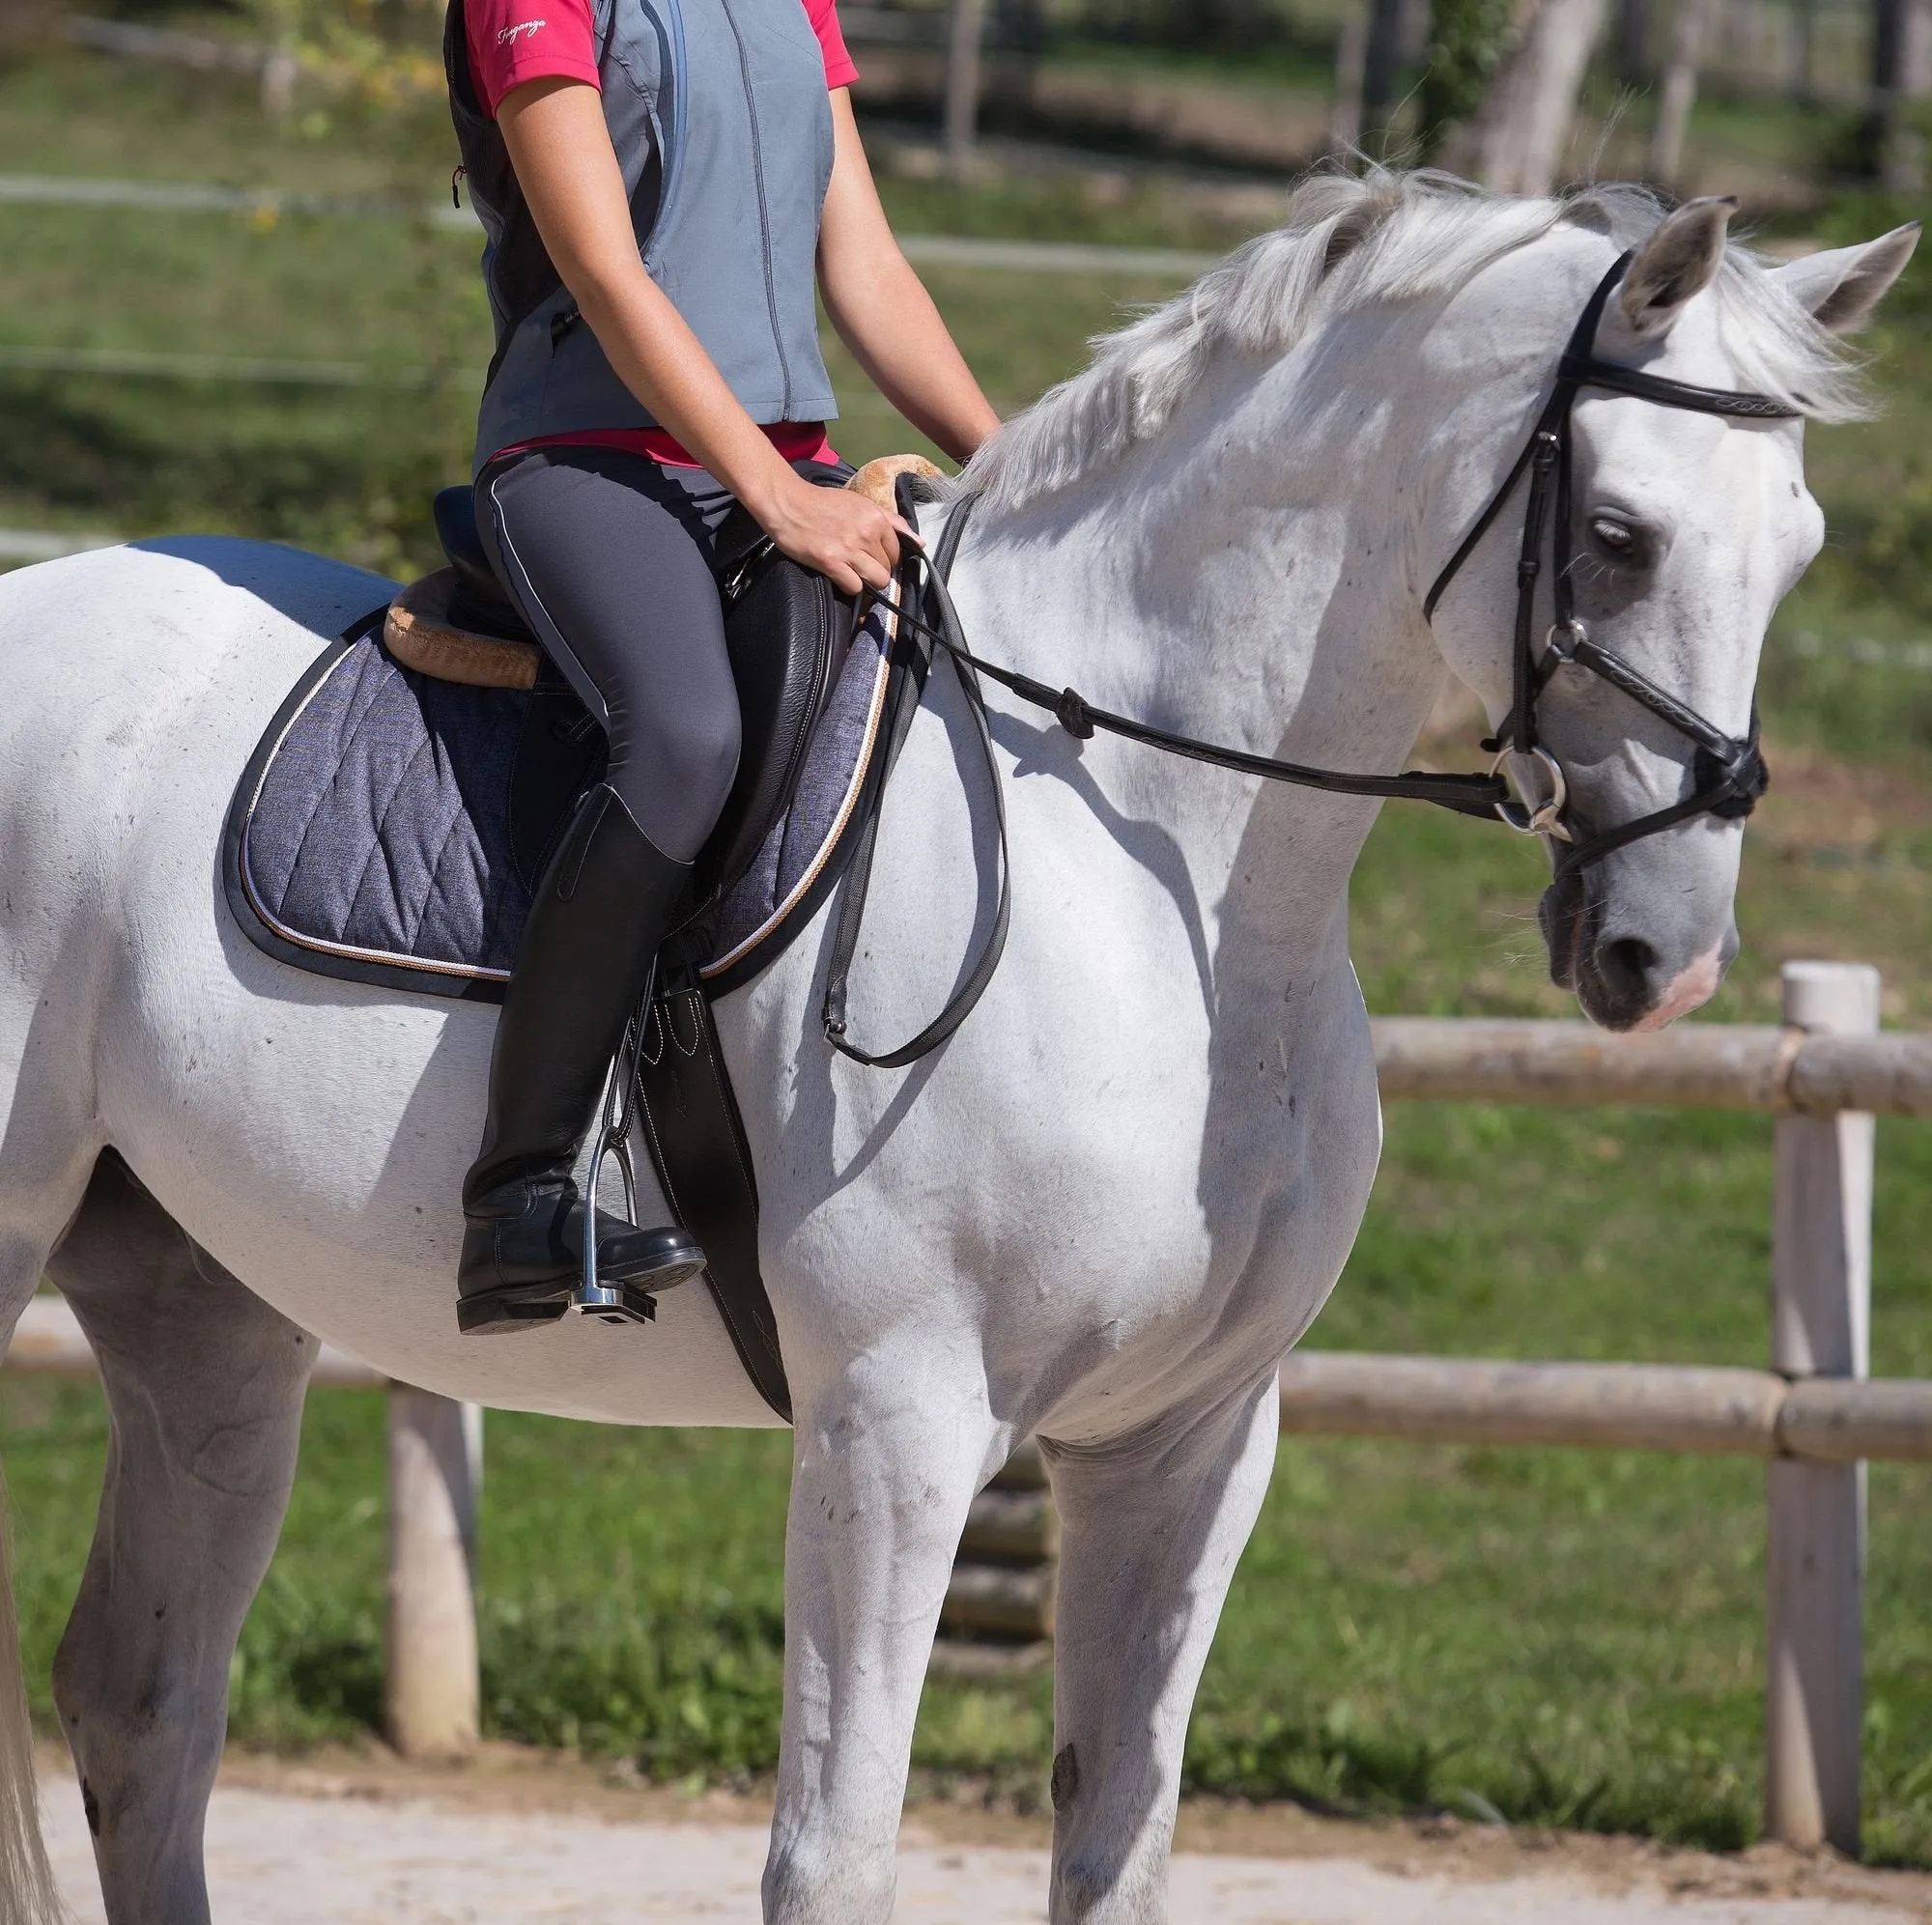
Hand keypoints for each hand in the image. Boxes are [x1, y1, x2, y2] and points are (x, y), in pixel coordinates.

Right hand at [759, 476, 907, 596]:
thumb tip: (920, 543)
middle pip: (887, 569)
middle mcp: (866, 533)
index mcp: (877, 518)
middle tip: (856, 562)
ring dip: (865, 581)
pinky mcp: (831, 562)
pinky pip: (855, 587)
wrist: (789, 503)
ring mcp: (849, 549)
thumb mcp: (861, 504)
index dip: (885, 557)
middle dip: (875, 569)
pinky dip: (849, 585)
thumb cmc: (824, 503)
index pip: (896, 552)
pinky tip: (839, 574)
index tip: (869, 554)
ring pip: (876, 580)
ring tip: (850, 571)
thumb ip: (893, 522)